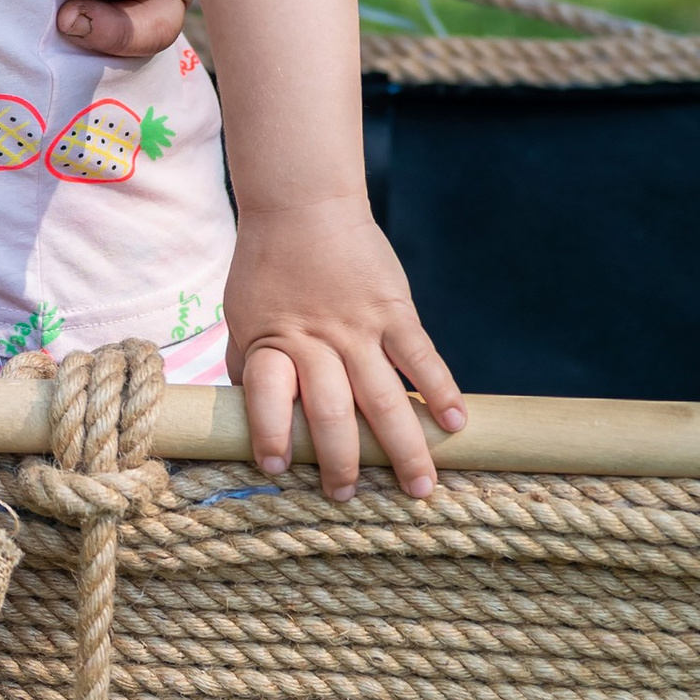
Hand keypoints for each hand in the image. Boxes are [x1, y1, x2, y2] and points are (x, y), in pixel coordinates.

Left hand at [223, 198, 466, 501]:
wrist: (302, 203)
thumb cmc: (267, 265)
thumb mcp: (243, 315)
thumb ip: (249, 365)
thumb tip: (244, 417)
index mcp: (272, 342)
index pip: (267, 398)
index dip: (269, 434)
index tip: (274, 469)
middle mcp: (316, 340)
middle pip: (332, 413)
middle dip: (342, 462)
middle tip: (349, 497)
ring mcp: (358, 326)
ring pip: (383, 397)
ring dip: (404, 447)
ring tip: (420, 488)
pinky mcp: (393, 309)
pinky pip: (420, 355)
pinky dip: (440, 390)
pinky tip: (456, 424)